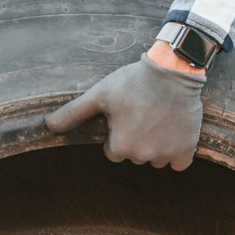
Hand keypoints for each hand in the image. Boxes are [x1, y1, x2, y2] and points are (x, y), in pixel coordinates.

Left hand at [45, 52, 206, 170]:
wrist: (172, 71)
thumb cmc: (133, 82)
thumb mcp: (100, 94)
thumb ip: (73, 113)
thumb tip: (48, 126)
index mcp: (121, 146)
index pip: (113, 152)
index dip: (118, 134)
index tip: (126, 116)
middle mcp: (143, 155)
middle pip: (135, 156)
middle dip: (137, 140)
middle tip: (142, 115)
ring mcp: (166, 154)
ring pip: (156, 160)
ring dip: (157, 146)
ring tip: (159, 120)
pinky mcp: (187, 150)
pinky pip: (179, 163)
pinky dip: (177, 152)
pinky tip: (173, 132)